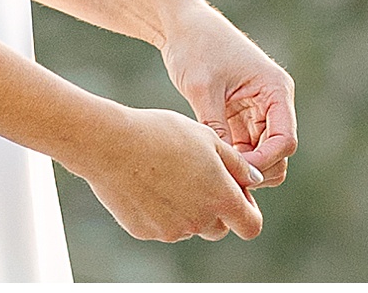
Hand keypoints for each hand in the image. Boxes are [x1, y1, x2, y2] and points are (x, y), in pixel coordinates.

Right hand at [67, 103, 264, 242]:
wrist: (112, 144)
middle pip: (219, 228)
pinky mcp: (146, 232)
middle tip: (202, 178)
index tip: (239, 193)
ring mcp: (171, 230)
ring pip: (191, 225)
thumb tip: (255, 181)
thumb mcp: (209, 139)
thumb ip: (237, 165)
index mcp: (220, 198)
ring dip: (189, 208)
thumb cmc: (163, 134)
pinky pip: (163, 225)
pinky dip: (163, 210)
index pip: (251, 225)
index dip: (249, 211)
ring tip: (171, 172)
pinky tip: (150, 182)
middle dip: (217, 209)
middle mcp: (198, 221)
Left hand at [161, 7, 297, 188]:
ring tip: (212, 168)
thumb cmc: (196, 46)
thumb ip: (216, 127)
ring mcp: (258, 111)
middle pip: (279, 154)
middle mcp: (273, 102)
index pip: (285, 140)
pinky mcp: (240, 117)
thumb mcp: (203, 88)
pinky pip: (245, 148)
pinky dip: (232, 159)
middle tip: (221, 175)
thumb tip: (226, 166)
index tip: (234, 171)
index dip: (263, 162)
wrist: (182, 25)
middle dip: (256, 169)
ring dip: (243, 167)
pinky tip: (209, 161)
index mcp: (275, 90)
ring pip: (262, 155)